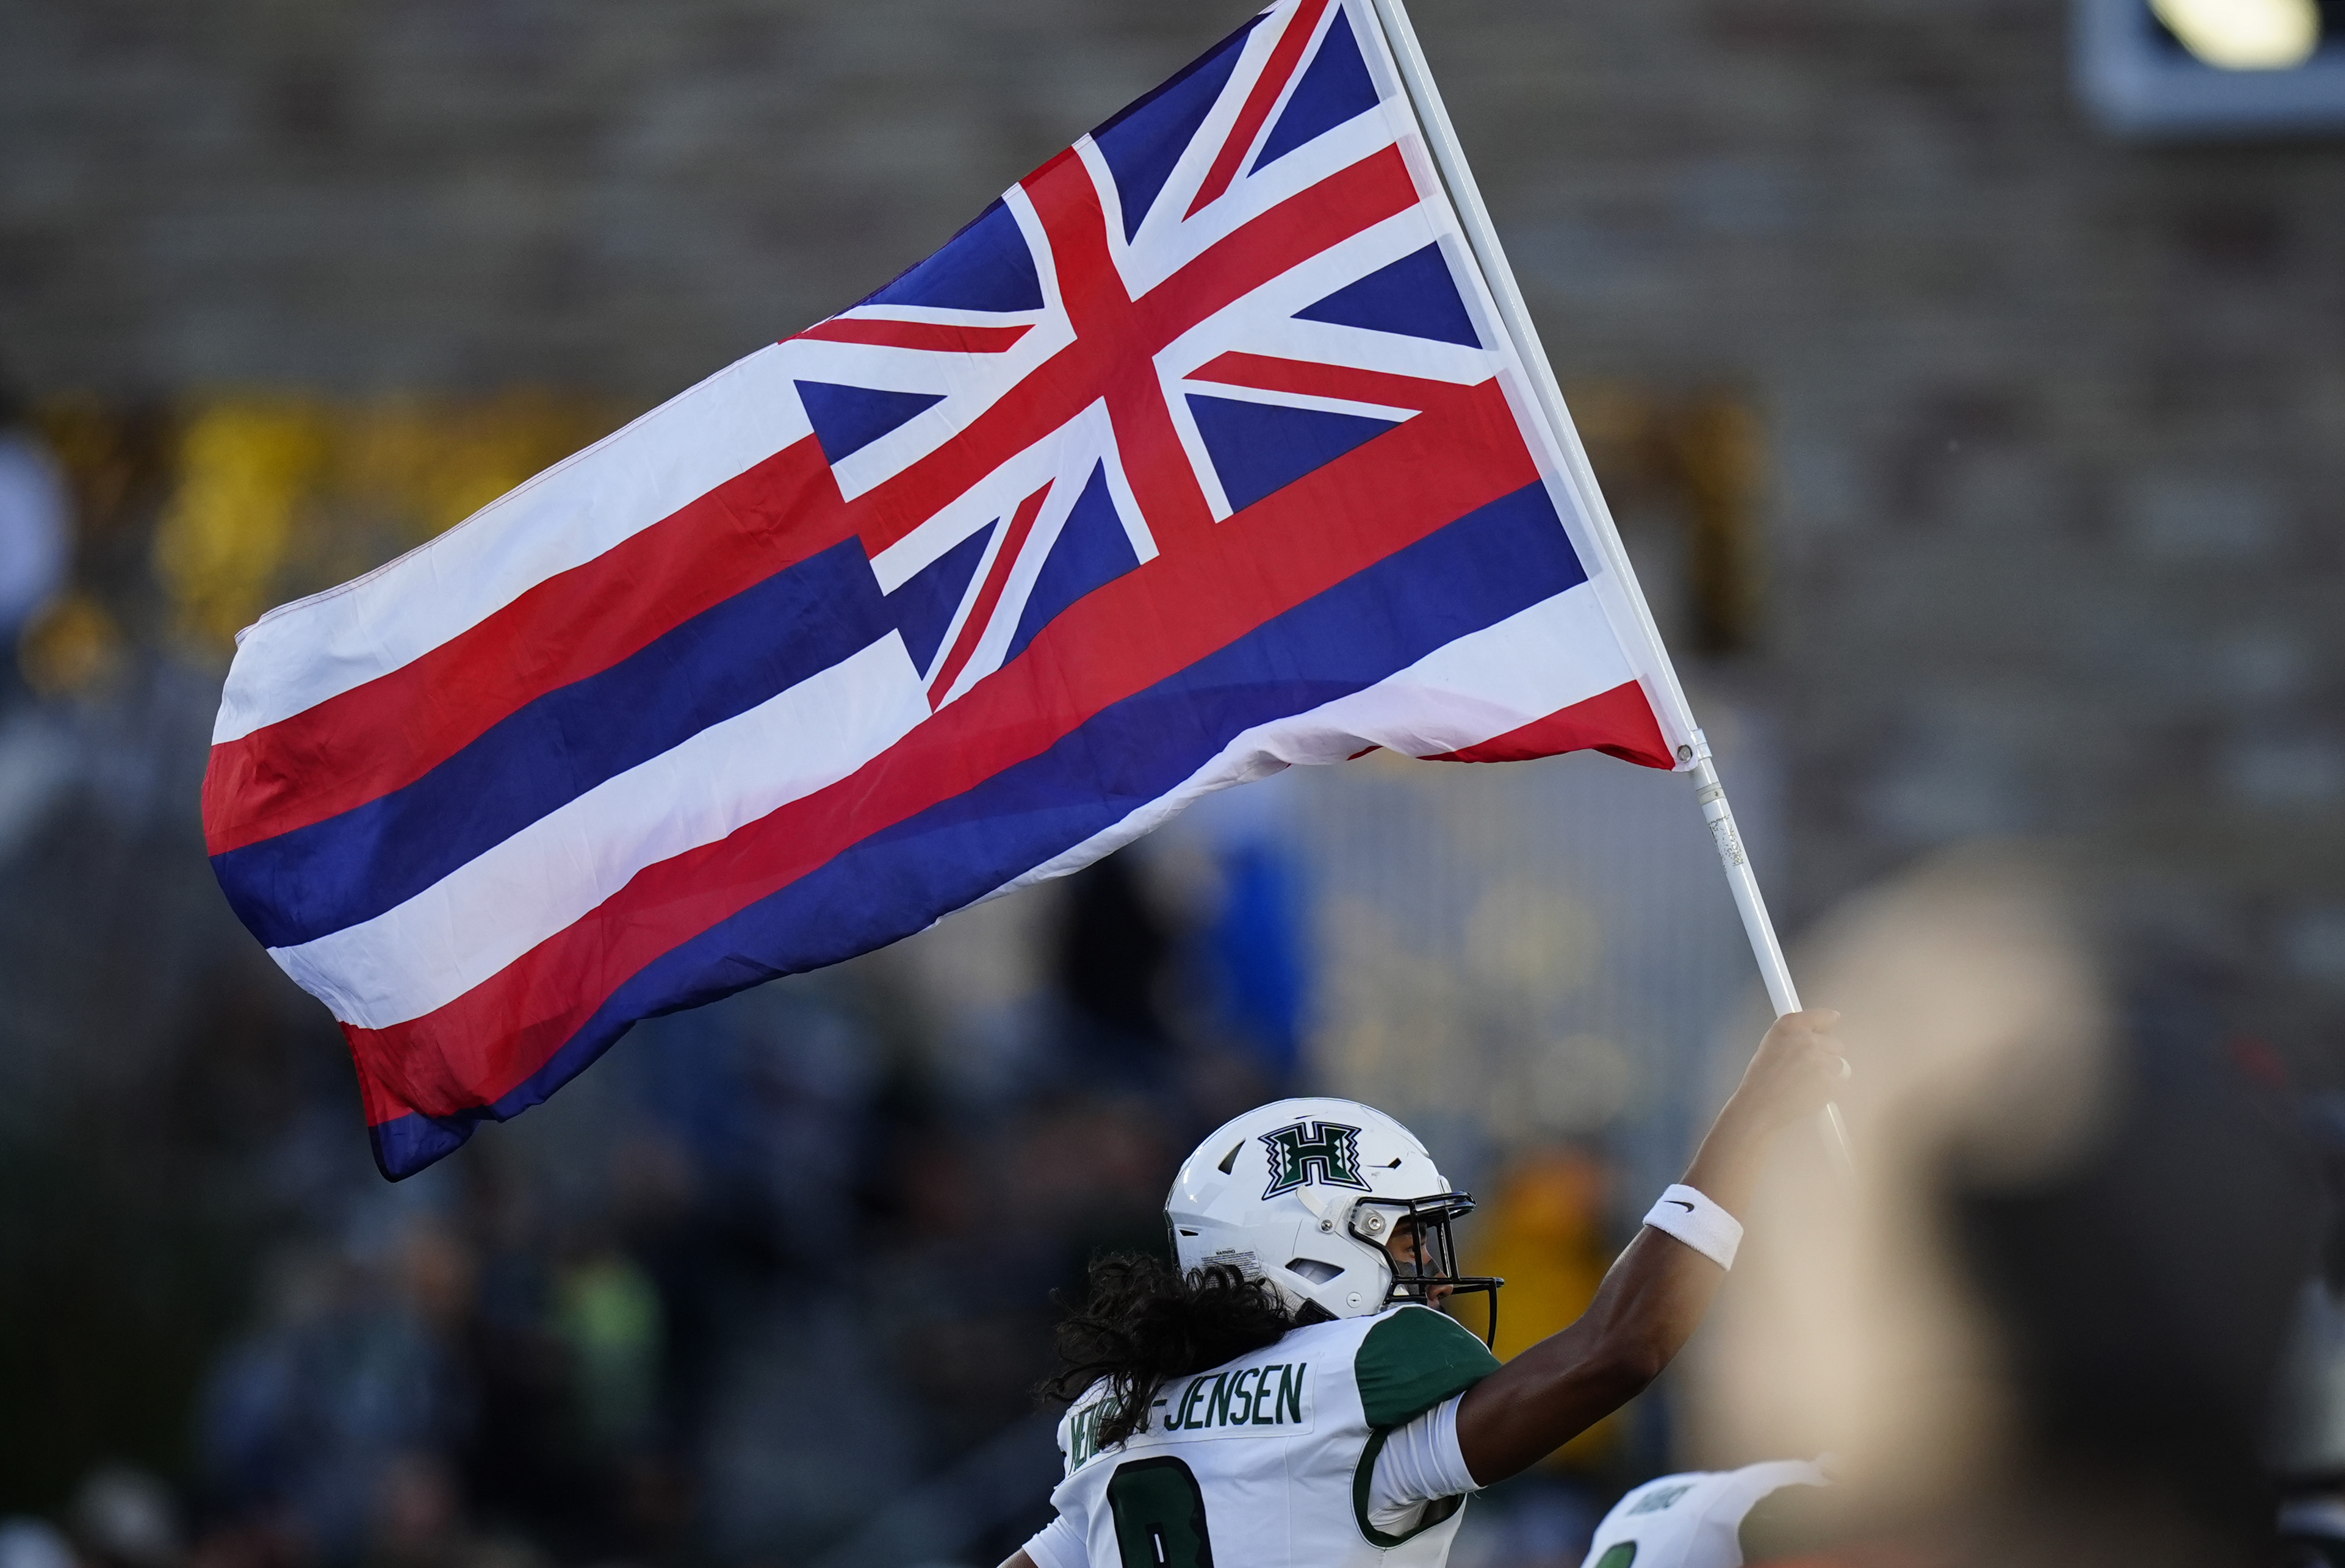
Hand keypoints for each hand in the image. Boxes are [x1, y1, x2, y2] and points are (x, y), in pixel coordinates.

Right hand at [1723, 1008, 1846, 1131]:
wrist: (1759, 1106)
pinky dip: (1831, 1092)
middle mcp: (1807, 1039)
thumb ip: (1797, 1031)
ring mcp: (1820, 1061)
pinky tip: (1812, 1095)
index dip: (1828, 1023)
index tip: (1829, 1029)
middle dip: (1826, 1055)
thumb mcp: (1772, 1043)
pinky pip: (1842, 1085)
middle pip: (1836, 1044)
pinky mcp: (1830, 1083)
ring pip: (1839, 1066)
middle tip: (1808, 1069)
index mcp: (1790, 1026)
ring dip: (1828, 1075)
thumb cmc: (1762, 1076)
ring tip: (1807, 1085)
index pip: (1823, 1017)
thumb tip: (1830, 1022)